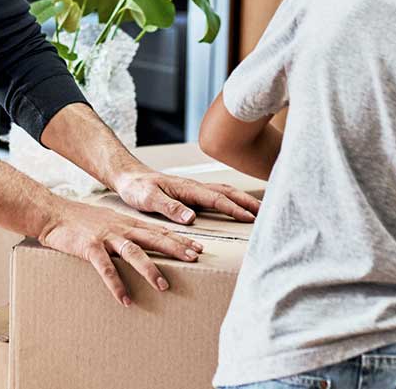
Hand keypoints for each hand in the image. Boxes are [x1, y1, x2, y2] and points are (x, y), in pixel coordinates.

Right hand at [37, 198, 204, 305]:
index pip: (158, 230)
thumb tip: (140, 243)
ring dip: (149, 269)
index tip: (198, 248)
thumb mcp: (108, 220)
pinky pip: (105, 268)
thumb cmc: (79, 219)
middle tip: (195, 259)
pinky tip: (125, 299)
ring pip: (133, 252)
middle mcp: (120, 228)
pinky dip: (116, 284)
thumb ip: (125, 230)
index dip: (179, 239)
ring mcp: (105, 237)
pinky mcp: (89, 247)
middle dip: (176, 248)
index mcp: (126, 223)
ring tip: (163, 286)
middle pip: (153, 238)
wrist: (52, 213)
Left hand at [111, 168, 260, 224]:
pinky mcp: (191, 192)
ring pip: (224, 191)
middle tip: (266, 213)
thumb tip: (192, 217)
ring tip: (258, 210)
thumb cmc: (137, 188)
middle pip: (227, 192)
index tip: (250, 218)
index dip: (234, 209)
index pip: (216, 199)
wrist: (128, 177)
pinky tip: (236, 205)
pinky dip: (232, 198)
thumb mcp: (148, 199)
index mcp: (187, 188)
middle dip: (247, 202)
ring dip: (242, 199)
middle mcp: (194, 187)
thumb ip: (169, 207)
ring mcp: (194, 189)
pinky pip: (217, 194)